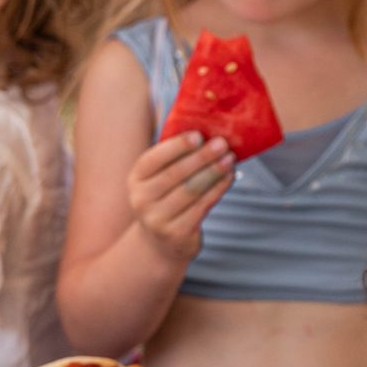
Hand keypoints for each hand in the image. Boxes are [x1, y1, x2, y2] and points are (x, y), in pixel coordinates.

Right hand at [126, 131, 235, 259]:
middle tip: (222, 143)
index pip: (154, 159)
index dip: (177, 146)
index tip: (198, 135)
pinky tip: (229, 177)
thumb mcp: (159, 177)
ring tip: (230, 158)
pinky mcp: (177, 234)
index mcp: (136, 179)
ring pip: (192, 190)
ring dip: (214, 172)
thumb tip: (194, 123)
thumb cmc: (166, 197)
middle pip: (176, 174)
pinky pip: (202, 206)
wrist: (161, 243)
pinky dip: (218, 189)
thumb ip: (173, 154)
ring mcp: (158, 219)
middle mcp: (141, 200)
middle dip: (202, 157)